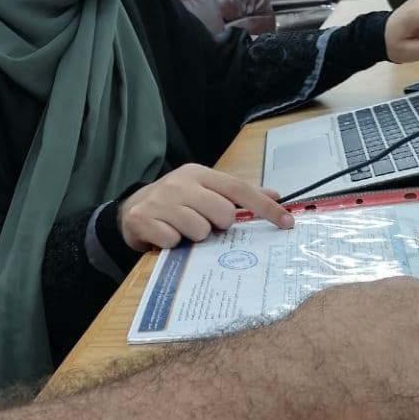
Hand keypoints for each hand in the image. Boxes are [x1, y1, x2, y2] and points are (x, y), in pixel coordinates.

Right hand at [118, 164, 294, 250]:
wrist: (130, 210)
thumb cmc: (175, 202)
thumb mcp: (204, 191)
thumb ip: (237, 194)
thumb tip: (275, 195)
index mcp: (199, 174)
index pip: (239, 189)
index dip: (265, 207)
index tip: (287, 223)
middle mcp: (180, 183)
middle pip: (223, 213)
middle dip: (219, 226)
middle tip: (205, 225)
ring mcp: (160, 201)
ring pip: (200, 231)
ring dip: (195, 238)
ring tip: (183, 231)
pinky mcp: (143, 220)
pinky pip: (174, 242)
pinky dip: (174, 245)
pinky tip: (167, 236)